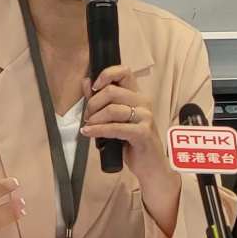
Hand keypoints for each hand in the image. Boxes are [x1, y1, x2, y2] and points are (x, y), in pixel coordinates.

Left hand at [79, 65, 169, 187]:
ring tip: (88, 126)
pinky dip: (98, 130)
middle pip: (112, 91)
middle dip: (93, 104)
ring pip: (112, 109)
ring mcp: (145, 117)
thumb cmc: (132, 142)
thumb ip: (102, 101)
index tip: (94, 87)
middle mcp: (143, 102)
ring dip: (94, 119)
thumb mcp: (116, 120)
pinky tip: (88, 133)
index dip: (107, 74)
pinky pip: (115, 127)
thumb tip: (86, 82)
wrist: (151, 165)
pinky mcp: (143, 132)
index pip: (124, 72)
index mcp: (138, 95)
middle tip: (87, 116)